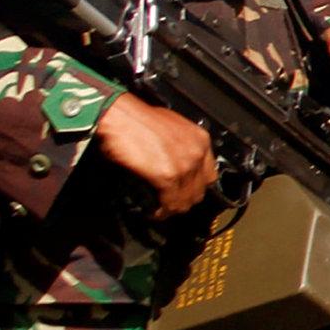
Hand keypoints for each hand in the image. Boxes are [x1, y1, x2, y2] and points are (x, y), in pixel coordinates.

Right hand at [96, 94, 216, 218]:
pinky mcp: (168, 176)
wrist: (120, 116)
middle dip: (184, 200)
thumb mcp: (170, 127)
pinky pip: (170, 203)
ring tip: (161, 210)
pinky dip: (161, 212)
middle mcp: (197, 152)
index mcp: (200, 139)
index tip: (184, 192)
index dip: (195, 187)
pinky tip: (153, 212)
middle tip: (170, 204)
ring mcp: (185, 165)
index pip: (209, 176)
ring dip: (172, 208)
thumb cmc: (136, 118)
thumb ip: (179, 146)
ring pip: (186, 200)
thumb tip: (174, 162)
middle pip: (200, 191)